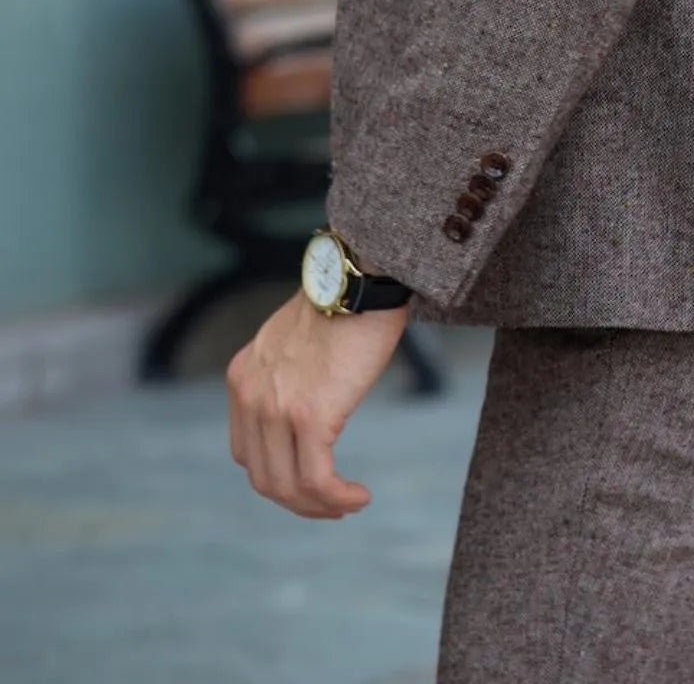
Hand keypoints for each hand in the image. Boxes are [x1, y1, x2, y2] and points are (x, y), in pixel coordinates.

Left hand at [227, 288, 409, 517]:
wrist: (360, 277)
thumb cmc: (343, 302)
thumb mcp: (294, 341)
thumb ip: (286, 373)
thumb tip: (308, 400)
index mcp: (243, 376)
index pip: (247, 451)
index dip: (278, 476)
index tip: (311, 482)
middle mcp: (250, 395)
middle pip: (263, 476)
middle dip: (298, 501)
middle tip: (333, 505)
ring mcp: (276, 408)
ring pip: (288, 487)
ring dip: (319, 506)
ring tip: (348, 504)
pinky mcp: (309, 417)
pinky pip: (317, 480)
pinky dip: (337, 498)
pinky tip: (359, 496)